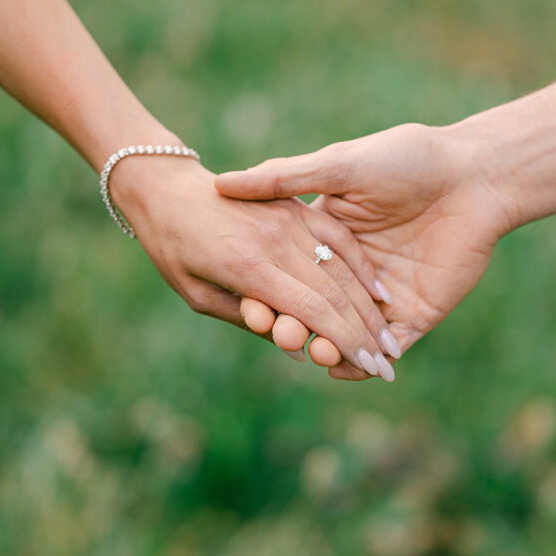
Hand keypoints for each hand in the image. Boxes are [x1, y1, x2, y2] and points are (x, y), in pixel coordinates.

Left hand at [109, 155, 396, 377]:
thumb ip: (246, 317)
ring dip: (370, 306)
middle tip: (388, 364)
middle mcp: (275, 241)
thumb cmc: (173, 249)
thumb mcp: (198, 295)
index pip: (313, 311)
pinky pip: (337, 236)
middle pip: (335, 293)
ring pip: (342, 266)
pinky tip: (379, 291)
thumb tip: (293, 342)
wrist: (166, 188)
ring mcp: (288, 218)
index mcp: (248, 268)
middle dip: (366, 333)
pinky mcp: (294, 205)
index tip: (368, 367)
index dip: (346, 342)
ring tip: (389, 337)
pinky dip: (360, 266)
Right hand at [216, 123, 514, 378]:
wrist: (474, 175)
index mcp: (330, 236)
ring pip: (346, 333)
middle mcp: (354, 270)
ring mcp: (385, 295)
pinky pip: (386, 346)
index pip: (290, 273)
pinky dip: (361, 363)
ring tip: (309, 349)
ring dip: (324, 346)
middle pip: (315, 308)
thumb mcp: (338, 165)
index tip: (249, 304)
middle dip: (293, 324)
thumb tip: (221, 183)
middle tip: (278, 333)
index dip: (268, 290)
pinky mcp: (417, 312)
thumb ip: (283, 178)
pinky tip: (338, 367)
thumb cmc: (406, 159)